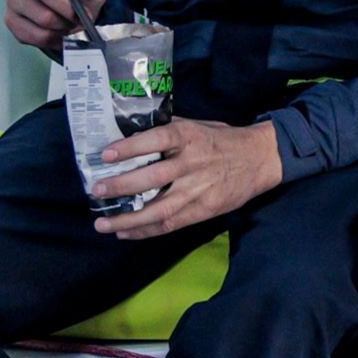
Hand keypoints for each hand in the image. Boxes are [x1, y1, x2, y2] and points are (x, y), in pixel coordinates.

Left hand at [92, 118, 284, 239]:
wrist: (260, 159)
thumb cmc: (222, 140)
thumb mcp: (198, 125)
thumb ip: (168, 127)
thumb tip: (132, 128)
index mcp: (189, 137)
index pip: (157, 140)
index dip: (131, 147)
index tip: (107, 154)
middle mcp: (193, 163)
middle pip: (154, 178)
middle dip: (122, 186)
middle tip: (97, 190)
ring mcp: (199, 190)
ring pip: (160, 208)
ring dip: (129, 218)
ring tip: (103, 224)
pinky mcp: (205, 210)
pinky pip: (172, 223)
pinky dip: (146, 230)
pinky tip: (125, 232)